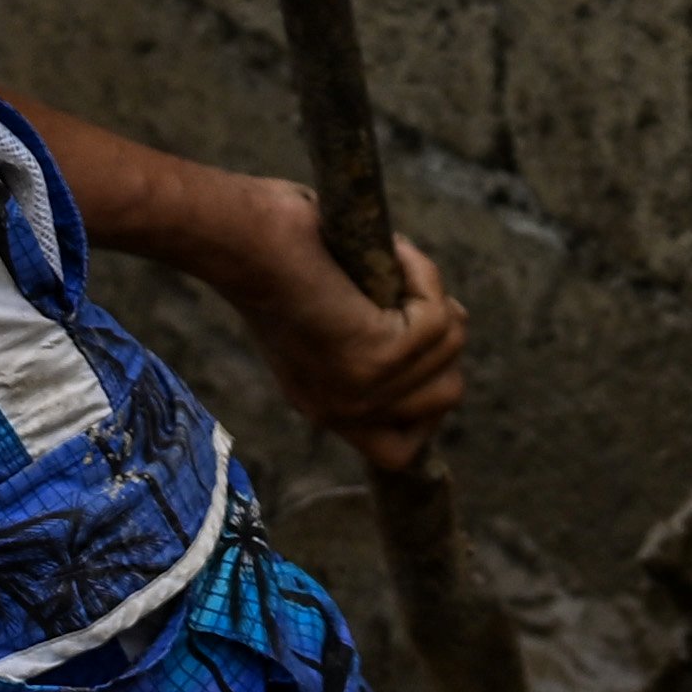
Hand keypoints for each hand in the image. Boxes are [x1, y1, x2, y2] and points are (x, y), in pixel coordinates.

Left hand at [198, 183, 468, 471]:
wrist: (241, 237)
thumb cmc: (276, 254)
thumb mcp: (322, 320)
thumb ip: (371, 347)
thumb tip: (445, 335)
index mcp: (325, 407)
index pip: (400, 453)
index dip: (427, 406)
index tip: (425, 347)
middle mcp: (341, 410)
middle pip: (446, 395)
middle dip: (443, 336)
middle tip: (410, 292)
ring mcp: (360, 390)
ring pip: (450, 347)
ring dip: (433, 294)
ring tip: (393, 261)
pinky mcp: (373, 357)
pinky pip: (438, 321)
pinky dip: (424, 277)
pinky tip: (393, 253)